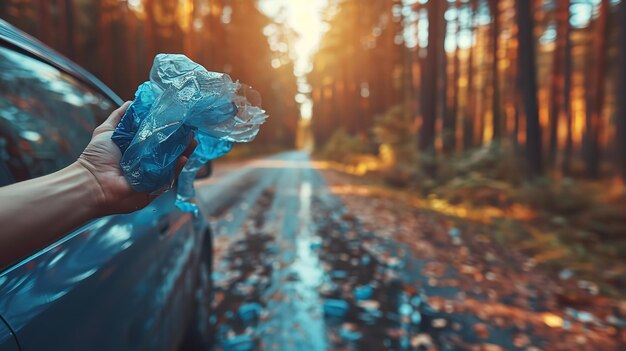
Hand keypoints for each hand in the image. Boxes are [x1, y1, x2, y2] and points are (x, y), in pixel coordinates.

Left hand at [76, 102, 195, 214]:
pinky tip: (183, 157)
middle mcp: (146, 164)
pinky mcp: (154, 189)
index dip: (168, 130)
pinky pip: (169, 179)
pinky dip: (177, 169)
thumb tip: (131, 102)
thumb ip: (119, 117)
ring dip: (184, 153)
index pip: (157, 139)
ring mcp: (151, 177)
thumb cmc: (96, 158)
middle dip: (180, 141)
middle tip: (190, 130)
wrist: (91, 182)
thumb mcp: (106, 131)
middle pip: (168, 151)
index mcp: (137, 151)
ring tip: (192, 141)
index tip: (178, 120)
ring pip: (172, 164)